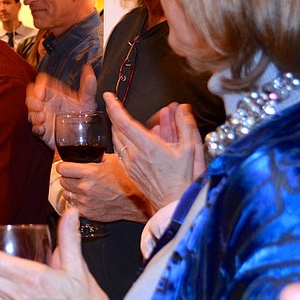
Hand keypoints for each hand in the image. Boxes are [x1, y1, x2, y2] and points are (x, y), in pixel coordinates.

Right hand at [26, 66, 96, 148]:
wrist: (84, 135)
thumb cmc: (83, 115)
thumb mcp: (88, 101)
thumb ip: (88, 87)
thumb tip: (89, 69)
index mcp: (54, 93)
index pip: (41, 83)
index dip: (39, 84)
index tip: (42, 91)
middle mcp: (46, 104)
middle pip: (31, 96)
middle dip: (32, 100)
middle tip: (41, 105)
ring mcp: (43, 118)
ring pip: (31, 113)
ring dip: (35, 115)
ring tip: (44, 117)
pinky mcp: (43, 132)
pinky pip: (35, 130)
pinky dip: (37, 129)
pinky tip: (42, 128)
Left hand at [57, 154, 149, 222]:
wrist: (136, 201)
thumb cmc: (126, 180)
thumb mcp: (112, 160)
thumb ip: (96, 156)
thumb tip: (86, 151)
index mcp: (90, 172)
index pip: (62, 168)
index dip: (63, 166)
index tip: (65, 166)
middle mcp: (85, 187)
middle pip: (62, 180)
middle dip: (67, 177)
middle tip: (75, 176)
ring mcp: (85, 201)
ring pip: (66, 194)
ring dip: (71, 190)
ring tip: (81, 188)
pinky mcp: (87, 213)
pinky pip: (73, 205)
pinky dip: (76, 201)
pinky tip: (85, 198)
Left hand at [104, 95, 203, 213]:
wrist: (174, 203)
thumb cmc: (184, 179)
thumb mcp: (190, 150)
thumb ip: (186, 126)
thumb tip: (182, 108)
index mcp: (148, 146)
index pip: (124, 122)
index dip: (114, 107)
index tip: (108, 96)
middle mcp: (135, 154)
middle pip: (116, 129)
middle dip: (115, 114)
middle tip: (116, 104)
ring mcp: (130, 164)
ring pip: (116, 140)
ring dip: (116, 127)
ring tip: (121, 118)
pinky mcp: (129, 172)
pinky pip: (119, 151)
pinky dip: (120, 140)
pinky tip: (127, 138)